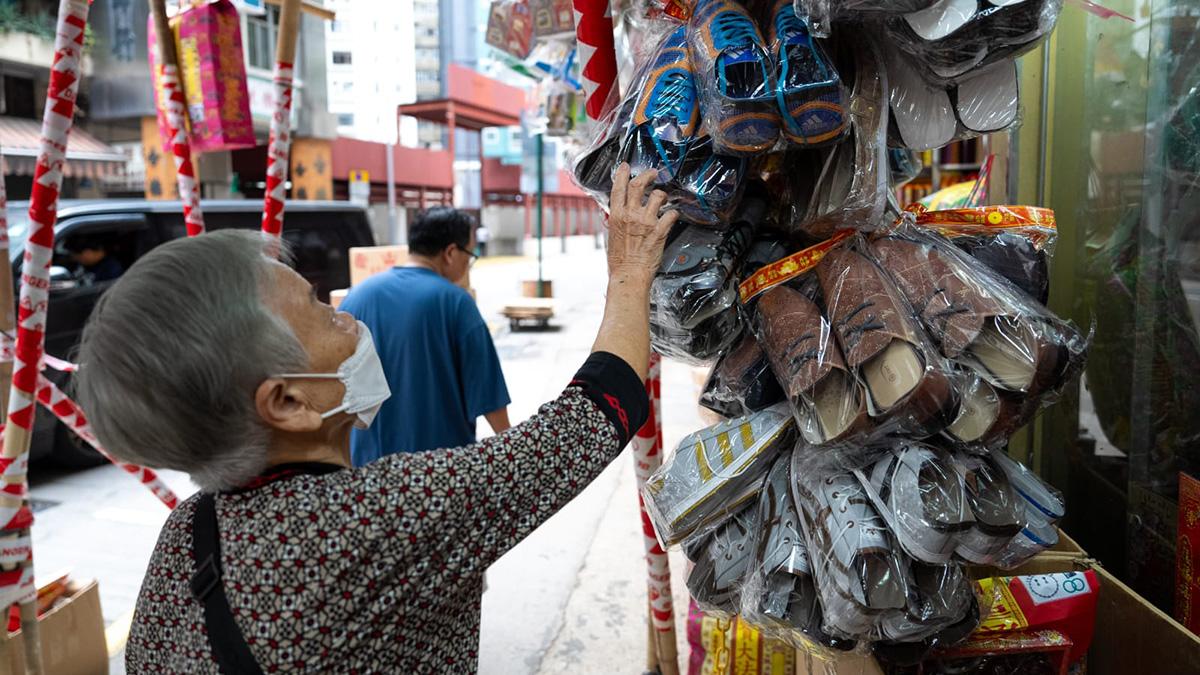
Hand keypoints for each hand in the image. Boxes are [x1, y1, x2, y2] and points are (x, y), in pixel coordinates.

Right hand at [606, 164, 678, 283]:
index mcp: (617, 216)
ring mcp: (646, 222)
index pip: (618, 188)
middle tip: (653, 173)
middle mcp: (631, 216)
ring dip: (662, 195)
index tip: (625, 167)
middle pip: (639, 185)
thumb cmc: (620, 261)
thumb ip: (618, 222)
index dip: (622, 174)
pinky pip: (671, 214)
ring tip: (663, 199)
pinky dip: (673, 213)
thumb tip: (620, 214)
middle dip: (647, 175)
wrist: (629, 275)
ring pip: (658, 196)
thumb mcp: (612, 237)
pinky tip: (672, 216)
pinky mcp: (660, 231)